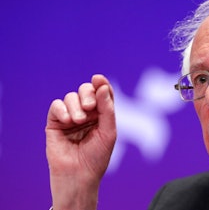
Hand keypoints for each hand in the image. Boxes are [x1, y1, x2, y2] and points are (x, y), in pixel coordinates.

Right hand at [45, 74, 115, 209]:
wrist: (79, 175)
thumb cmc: (97, 156)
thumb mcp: (108, 132)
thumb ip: (107, 109)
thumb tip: (102, 86)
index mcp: (102, 114)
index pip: (103, 93)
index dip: (101, 84)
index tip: (98, 79)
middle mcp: (86, 113)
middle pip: (86, 90)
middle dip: (88, 94)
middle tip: (90, 107)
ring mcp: (70, 117)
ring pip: (71, 97)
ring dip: (76, 106)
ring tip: (79, 121)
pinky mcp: (55, 123)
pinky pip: (56, 106)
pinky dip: (62, 109)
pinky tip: (68, 120)